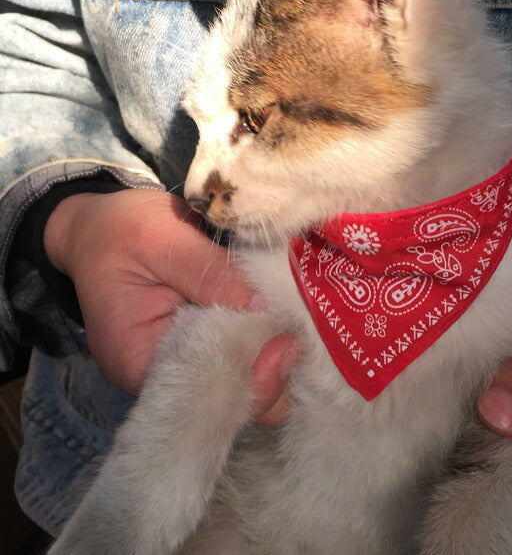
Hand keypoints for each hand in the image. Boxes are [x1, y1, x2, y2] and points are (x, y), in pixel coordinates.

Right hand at [44, 188, 297, 413]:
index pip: (207, 398)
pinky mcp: (205, 342)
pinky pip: (244, 353)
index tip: (286, 341)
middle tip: (300, 326)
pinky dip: (267, 337)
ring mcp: (188, 361)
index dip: (254, 379)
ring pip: (247, 378)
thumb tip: (266, 308)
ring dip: (273, 351)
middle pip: (234, 398)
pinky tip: (287, 315)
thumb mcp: (163, 241)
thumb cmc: (122, 230)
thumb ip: (212, 275)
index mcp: (139, 363)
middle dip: (273, 368)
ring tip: (298, 319)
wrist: (100, 224)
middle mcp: (165, 376)